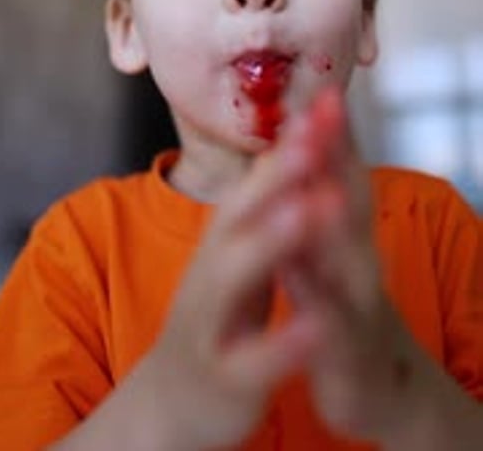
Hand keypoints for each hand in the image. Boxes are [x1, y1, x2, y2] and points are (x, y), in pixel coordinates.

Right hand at [140, 136, 323, 450]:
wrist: (173, 395)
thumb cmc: (218, 310)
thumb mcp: (235, 252)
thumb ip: (262, 201)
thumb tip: (294, 134)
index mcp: (223, 238)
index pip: (256, 183)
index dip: (289, 144)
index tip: (323, 102)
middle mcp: (210, 269)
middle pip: (238, 215)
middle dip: (277, 175)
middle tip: (313, 136)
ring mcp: (210, 321)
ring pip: (233, 277)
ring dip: (272, 239)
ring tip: (311, 207)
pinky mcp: (222, 376)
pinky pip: (252, 359)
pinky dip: (282, 342)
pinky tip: (316, 325)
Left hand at [279, 87, 422, 442]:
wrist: (381, 385)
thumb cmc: (343, 304)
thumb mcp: (328, 248)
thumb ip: (316, 202)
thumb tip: (301, 145)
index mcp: (344, 232)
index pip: (337, 171)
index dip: (328, 130)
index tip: (317, 85)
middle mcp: (359, 258)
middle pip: (349, 198)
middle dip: (337, 153)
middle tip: (327, 107)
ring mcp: (359, 305)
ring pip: (349, 262)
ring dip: (338, 225)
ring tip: (328, 190)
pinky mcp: (349, 354)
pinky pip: (337, 335)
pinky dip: (328, 318)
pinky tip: (316, 306)